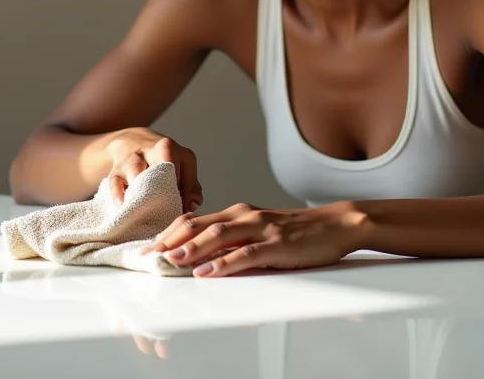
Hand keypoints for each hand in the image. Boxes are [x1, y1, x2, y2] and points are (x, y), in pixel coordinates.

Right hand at [105, 127, 202, 211]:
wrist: (132, 141)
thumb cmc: (163, 161)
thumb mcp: (183, 166)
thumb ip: (192, 187)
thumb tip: (191, 207)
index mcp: (171, 149)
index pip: (181, 170)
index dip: (182, 194)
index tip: (182, 211)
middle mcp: (151, 150)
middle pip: (159, 166)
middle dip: (162, 190)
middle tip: (165, 212)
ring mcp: (132, 158)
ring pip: (135, 169)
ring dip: (139, 189)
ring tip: (143, 208)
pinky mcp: (116, 170)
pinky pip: (115, 182)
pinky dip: (119, 194)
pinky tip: (124, 205)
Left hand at [139, 201, 367, 277]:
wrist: (335, 223)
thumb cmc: (297, 231)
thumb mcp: (260, 230)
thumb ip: (234, 239)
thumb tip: (202, 255)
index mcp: (239, 213)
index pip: (196, 220)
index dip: (170, 232)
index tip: (149, 247)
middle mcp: (246, 215)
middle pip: (200, 225)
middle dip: (171, 241)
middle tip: (148, 255)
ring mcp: (261, 228)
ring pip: (218, 236)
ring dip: (191, 249)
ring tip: (170, 261)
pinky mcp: (276, 244)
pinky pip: (246, 253)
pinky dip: (223, 263)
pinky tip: (208, 272)